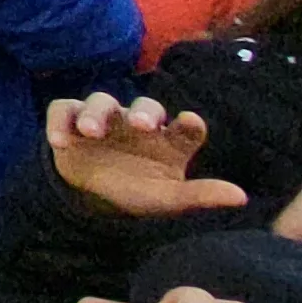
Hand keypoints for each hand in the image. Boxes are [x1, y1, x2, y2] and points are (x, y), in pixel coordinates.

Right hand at [44, 94, 248, 218]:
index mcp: (167, 141)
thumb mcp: (168, 199)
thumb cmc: (136, 192)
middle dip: (141, 111)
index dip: (188, 124)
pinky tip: (60, 141)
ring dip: (96, 114)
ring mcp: (104, 118)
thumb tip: (241, 197)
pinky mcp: (71, 119)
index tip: (190, 123)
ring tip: (90, 132)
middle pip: (143, 106)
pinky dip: (60, 122)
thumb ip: (200, 196)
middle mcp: (137, 123)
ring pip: (101, 102)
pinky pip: (64, 110)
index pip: (183, 127)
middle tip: (139, 124)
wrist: (89, 195)